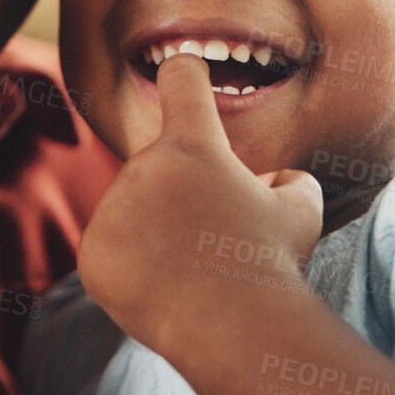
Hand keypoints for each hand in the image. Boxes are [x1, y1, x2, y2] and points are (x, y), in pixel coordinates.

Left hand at [77, 54, 323, 359]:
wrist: (234, 326)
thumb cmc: (272, 263)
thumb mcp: (302, 209)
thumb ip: (287, 180)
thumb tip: (272, 181)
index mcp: (193, 145)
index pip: (180, 80)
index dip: (184, 72)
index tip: (180, 68)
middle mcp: (144, 166)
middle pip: (159, 167)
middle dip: (181, 193)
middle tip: (212, 237)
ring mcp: (112, 210)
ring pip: (132, 210)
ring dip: (155, 230)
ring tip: (190, 269)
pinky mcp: (93, 253)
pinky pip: (111, 250)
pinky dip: (131, 266)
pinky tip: (163, 286)